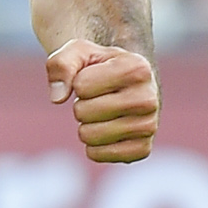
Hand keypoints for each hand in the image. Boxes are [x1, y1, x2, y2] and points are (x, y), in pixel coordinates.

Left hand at [46, 38, 159, 165]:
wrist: (127, 83)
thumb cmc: (99, 66)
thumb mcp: (78, 52)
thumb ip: (61, 65)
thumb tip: (58, 97)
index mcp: (137, 68)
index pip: (81, 86)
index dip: (79, 82)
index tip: (95, 77)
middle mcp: (149, 98)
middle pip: (83, 112)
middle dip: (81, 105)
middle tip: (97, 98)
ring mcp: (149, 126)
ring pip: (88, 136)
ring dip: (86, 125)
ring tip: (103, 113)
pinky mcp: (142, 149)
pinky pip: (98, 155)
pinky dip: (93, 146)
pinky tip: (106, 132)